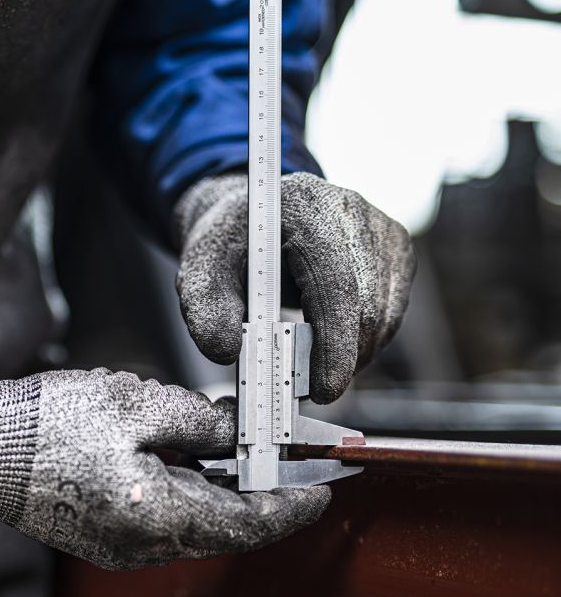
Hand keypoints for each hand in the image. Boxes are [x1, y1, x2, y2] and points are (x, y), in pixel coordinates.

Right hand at [0, 368, 329, 569]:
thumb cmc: (46, 425)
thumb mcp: (137, 405)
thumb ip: (202, 421)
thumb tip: (241, 431)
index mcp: (158, 517)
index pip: (251, 522)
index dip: (295, 503)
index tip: (325, 486)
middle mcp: (143, 544)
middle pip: (224, 521)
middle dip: (257, 483)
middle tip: (281, 446)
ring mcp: (119, 544)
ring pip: (193, 516)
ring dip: (220, 481)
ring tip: (231, 436)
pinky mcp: (101, 533)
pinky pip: (161, 514)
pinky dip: (186, 485)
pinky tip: (186, 451)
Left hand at [174, 171, 415, 403]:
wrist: (254, 216)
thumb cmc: (230, 243)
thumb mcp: (200, 270)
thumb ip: (204, 310)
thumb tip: (227, 352)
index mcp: (303, 205)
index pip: (335, 283)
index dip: (333, 343)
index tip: (322, 391)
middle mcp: (352, 210)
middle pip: (366, 305)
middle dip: (338, 359)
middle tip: (302, 389)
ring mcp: (381, 230)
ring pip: (384, 317)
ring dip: (350, 355)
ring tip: (307, 363)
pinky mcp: (396, 251)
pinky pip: (390, 314)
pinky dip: (361, 341)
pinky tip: (327, 342)